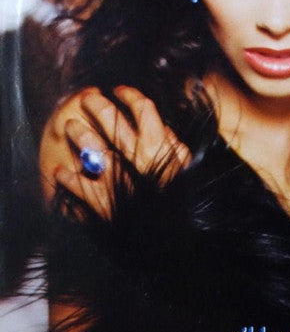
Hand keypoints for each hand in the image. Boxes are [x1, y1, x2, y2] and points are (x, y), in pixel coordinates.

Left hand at [39, 85, 191, 217]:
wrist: (167, 241)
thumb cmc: (180, 200)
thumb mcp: (186, 168)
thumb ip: (174, 145)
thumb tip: (162, 128)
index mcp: (159, 146)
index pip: (143, 108)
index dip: (130, 95)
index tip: (120, 91)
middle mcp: (135, 157)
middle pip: (111, 119)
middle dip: (96, 104)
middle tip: (87, 98)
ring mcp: (115, 177)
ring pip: (89, 145)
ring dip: (78, 133)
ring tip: (71, 127)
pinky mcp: (99, 200)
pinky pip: (75, 184)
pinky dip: (66, 177)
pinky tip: (62, 172)